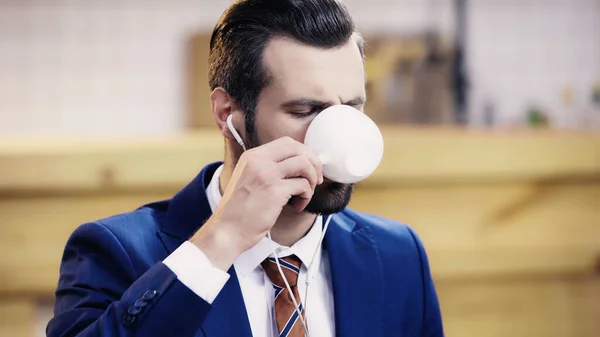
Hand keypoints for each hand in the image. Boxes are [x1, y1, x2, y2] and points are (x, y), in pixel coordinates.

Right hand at [191, 136, 322, 270]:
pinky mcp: (274, 191)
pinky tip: (297, 206)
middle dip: (313, 163)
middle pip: (298, 149)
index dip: (303, 153)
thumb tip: (300, 164)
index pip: (287, 143)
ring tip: (305, 194)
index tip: (307, 168)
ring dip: (311, 180)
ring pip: (304, 164)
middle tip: (315, 180)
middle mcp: (259, 160)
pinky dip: (306, 196)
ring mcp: (266, 174)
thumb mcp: (249, 179)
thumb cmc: (241, 210)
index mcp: (252, 156)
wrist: (228, 230)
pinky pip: (303, 185)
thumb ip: (267, 168)